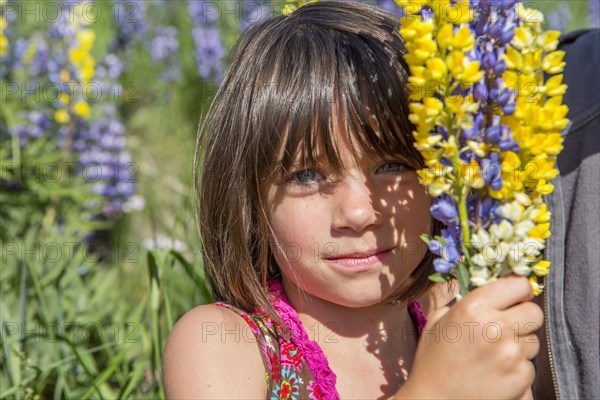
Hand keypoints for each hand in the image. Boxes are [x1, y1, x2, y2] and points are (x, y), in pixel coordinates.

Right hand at [397, 275, 542, 398]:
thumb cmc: (433, 360)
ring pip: (533, 340)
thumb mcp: (438, 321)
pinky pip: (529, 365)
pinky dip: (517, 368)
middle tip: (507, 328)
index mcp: (473, 307)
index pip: (519, 285)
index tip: (514, 298)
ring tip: (494, 355)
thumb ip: (463, 303)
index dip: (518, 291)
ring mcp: (511, 354)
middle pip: (534, 311)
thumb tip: (489, 294)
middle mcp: (495, 327)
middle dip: (523, 318)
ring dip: (519, 345)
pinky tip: (496, 372)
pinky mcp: (521, 377)